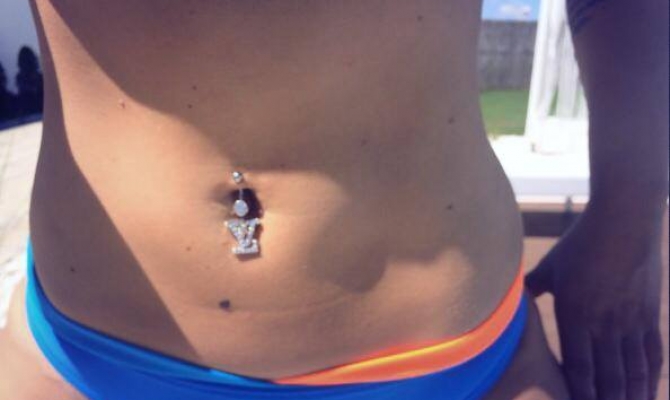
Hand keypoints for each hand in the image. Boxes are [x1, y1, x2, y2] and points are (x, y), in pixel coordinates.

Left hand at [526, 205, 664, 399]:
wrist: (624, 220)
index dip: (580, 393)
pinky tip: (646, 393)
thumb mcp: (550, 267)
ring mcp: (630, 320)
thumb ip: (531, 288)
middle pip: (608, 377)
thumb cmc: (581, 243)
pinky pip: (652, 354)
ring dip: (630, 397)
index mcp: (575, 314)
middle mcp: (604, 323)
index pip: (578, 366)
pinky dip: (649, 378)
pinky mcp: (649, 314)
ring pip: (632, 371)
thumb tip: (509, 298)